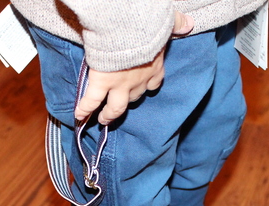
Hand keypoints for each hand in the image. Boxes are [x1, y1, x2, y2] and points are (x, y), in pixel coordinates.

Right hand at [74, 11, 193, 124]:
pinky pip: (91, 100)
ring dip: (109, 115)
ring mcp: (119, 85)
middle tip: (121, 107)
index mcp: (154, 67)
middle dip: (128, 102)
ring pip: (115, 107)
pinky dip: (84, 109)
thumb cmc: (149, 25)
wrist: (130, 29)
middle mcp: (138, 81)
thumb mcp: (167, 23)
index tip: (147, 90)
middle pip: (134, 97)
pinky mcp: (101, 82)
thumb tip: (189, 24)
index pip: (154, 82)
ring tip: (103, 120)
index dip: (149, 86)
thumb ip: (177, 25)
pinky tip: (79, 116)